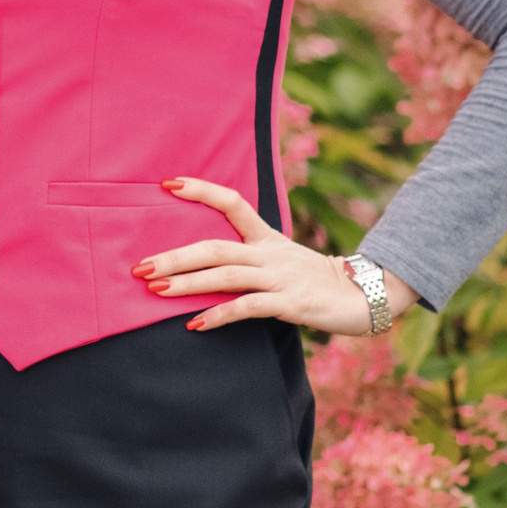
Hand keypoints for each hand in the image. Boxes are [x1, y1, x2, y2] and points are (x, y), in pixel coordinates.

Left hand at [133, 176, 420, 335]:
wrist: (367, 297)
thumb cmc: (319, 282)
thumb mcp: (285, 262)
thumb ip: (253, 260)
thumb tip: (211, 266)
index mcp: (268, 238)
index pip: (233, 203)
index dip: (201, 191)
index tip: (167, 183)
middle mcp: (270, 253)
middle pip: (215, 246)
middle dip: (175, 256)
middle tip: (140, 266)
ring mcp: (280, 277)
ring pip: (225, 274)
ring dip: (186, 283)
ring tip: (155, 289)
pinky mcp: (289, 302)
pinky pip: (247, 306)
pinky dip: (218, 315)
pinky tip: (194, 323)